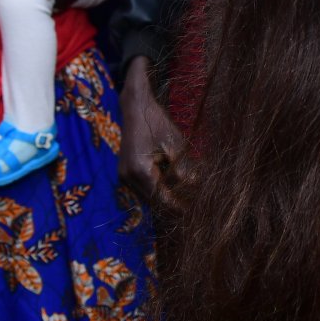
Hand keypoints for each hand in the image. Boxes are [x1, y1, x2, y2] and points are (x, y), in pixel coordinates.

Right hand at [120, 56, 189, 207]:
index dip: (176, 207)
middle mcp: (128, 177)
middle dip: (171, 205)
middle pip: (152, 200)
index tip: (193, 212)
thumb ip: (183, 167)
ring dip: (164, 198)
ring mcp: (123, 175)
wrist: (135, 108)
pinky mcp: (125, 172)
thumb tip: (195, 186)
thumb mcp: (175, 143)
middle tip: (191, 208)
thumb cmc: (156, 122)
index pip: (160, 198)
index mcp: (140, 170)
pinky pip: (142, 188)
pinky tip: (171, 188)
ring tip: (184, 201)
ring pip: (147, 196)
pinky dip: (156, 190)